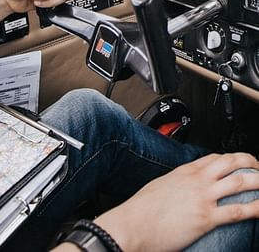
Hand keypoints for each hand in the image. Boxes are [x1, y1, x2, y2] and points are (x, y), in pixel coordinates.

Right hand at [94, 152, 258, 251]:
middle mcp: (196, 180)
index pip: (214, 158)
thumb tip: (182, 188)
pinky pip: (237, 210)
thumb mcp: (161, 186)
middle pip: (231, 163)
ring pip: (240, 182)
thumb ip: (176, 184)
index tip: (241, 162)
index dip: (232, 158)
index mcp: (185, 171)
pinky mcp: (206, 218)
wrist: (133, 223)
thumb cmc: (142, 209)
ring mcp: (203, 197)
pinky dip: (255, 208)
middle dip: (250, 163)